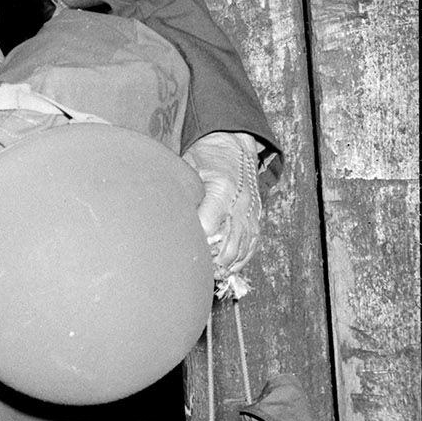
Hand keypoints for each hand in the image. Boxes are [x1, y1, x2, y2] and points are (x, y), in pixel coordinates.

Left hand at [183, 130, 263, 295]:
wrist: (234, 148)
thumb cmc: (206, 158)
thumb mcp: (189, 168)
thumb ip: (181, 192)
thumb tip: (166, 215)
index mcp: (222, 190)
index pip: (208, 226)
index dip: (195, 242)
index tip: (180, 248)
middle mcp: (240, 205)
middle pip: (226, 244)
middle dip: (208, 259)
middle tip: (191, 265)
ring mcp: (250, 215)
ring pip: (239, 250)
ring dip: (223, 264)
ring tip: (206, 272)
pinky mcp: (255, 221)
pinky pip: (250, 247)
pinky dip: (238, 261)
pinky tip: (225, 269)